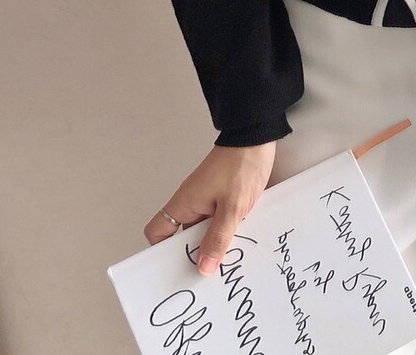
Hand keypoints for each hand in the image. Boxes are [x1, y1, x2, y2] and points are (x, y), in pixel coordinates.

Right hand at [143, 140, 276, 274]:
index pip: (158, 232)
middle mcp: (192, 204)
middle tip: (207, 279)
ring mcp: (208, 201)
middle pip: (182, 238)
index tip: (175, 271)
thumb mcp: (232, 207)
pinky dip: (226, 234)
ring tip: (228, 267)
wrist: (257, 137)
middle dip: (193, 257)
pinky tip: (242, 245)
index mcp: (184, 204)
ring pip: (203, 232)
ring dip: (214, 246)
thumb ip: (218, 238)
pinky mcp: (224, 198)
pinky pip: (218, 223)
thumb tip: (203, 269)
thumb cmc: (241, 166)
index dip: (161, 253)